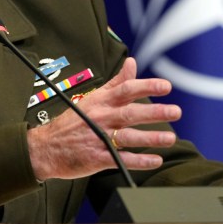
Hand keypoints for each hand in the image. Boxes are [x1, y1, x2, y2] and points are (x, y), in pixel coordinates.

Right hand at [26, 57, 180, 180]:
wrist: (46, 147)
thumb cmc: (73, 121)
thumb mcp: (93, 97)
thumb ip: (116, 82)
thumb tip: (132, 62)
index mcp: (100, 101)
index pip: (126, 90)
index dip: (147, 86)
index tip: (166, 86)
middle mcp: (101, 118)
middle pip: (131, 113)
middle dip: (155, 112)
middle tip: (175, 111)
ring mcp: (99, 138)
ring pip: (129, 137)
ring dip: (151, 138)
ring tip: (170, 138)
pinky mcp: (98, 158)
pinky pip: (122, 159)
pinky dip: (140, 161)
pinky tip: (155, 160)